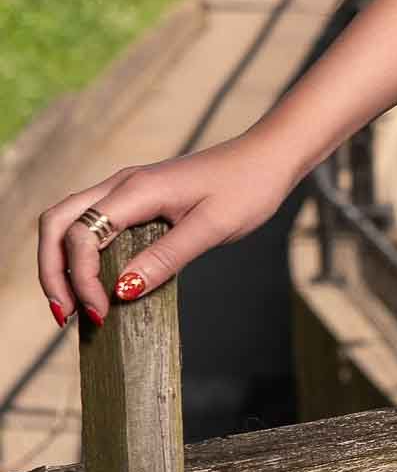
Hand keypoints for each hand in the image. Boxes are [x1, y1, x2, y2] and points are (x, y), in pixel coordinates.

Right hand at [38, 138, 293, 328]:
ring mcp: (125, 189)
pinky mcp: (135, 198)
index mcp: (136, 190)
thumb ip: (166, 258)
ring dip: (61, 263)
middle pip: (56, 224)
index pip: (81, 235)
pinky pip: (92, 224)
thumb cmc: (247, 187)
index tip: (100, 312)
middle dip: (52, 271)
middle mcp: (121, 185)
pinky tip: (96, 284)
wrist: (268, 156)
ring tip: (71, 306)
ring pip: (68, 222)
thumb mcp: (212, 228)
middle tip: (65, 315)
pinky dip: (81, 255)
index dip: (81, 277)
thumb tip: (121, 290)